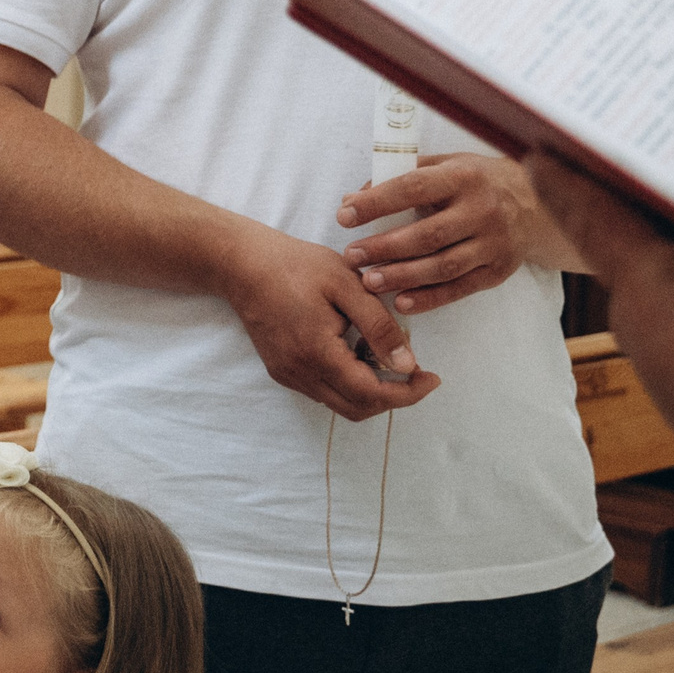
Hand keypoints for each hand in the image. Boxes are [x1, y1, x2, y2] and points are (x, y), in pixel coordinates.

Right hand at [218, 221, 441, 419]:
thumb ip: (379, 326)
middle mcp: (300, 374)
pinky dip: (348, 381)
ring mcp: (288, 375)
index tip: (431, 377)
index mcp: (318, 354)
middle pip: (358, 408)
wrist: (242, 264)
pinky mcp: (281, 370)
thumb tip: (407, 364)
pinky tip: (354, 349)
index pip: (372, 394)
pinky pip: (323, 390)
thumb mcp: (346, 285)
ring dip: (370, 389)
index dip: (408, 392)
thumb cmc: (295, 266)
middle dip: (394, 396)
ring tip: (382, 352)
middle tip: (415, 370)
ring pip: (340, 403)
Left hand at [336, 153, 576, 314]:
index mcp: (464, 177)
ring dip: (402, 277)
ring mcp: (494, 243)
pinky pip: (459, 288)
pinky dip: (429, 298)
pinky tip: (401, 302)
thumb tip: (353, 200)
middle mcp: (482, 210)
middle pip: (427, 235)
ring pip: (442, 266)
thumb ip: (401, 177)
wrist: (535, 203)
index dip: (377, 203)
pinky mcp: (498, 270)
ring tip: (369, 281)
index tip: (345, 216)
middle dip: (384, 248)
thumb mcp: (444, 166)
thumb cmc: (474, 181)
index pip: (413, 188)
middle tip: (351, 256)